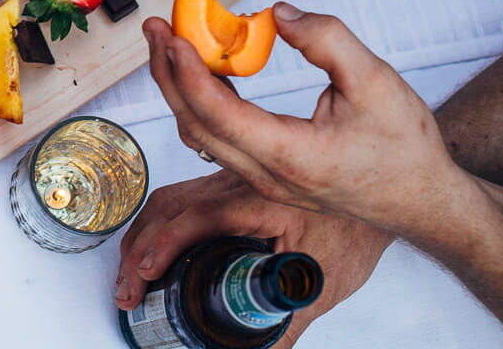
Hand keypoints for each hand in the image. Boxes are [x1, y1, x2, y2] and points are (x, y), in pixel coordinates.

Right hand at [115, 170, 392, 345]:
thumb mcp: (321, 282)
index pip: (198, 218)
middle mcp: (234, 185)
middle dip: (138, 251)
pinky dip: (154, 225)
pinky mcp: (222, 186)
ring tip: (131, 277)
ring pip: (166, 201)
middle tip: (129, 293)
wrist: (373, 193)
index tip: (146, 275)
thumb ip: (287, 321)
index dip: (166, 245)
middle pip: (168, 208)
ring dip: (141, 237)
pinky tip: (150, 248)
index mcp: (257, 203)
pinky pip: (176, 199)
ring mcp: (224, 181)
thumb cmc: (354, 230)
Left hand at [141, 5, 463, 235]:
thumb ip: (328, 41)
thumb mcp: (377, 82)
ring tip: (168, 43)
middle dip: (167, 73)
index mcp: (290, 155)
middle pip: (194, 123)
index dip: (188, 73)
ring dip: (178, 88)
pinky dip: (200, 101)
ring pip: (200, 133)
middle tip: (154, 28)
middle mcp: (265, 173)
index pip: (218, 113)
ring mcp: (261, 178)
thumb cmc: (404, 147)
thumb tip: (278, 13)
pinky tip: (200, 68)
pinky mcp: (264, 173)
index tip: (171, 36)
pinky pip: (217, 137)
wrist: (422, 201)